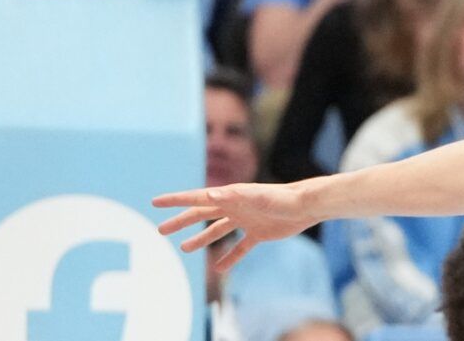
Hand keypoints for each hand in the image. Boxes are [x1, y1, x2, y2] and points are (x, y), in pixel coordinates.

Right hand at [155, 182, 315, 271]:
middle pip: (202, 214)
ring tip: (184, 248)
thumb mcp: (256, 197)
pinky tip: (220, 268)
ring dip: (201, 239)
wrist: (308, 205)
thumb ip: (234, 196)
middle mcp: (236, 206)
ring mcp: (247, 219)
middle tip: (160, 230)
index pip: (197, 198)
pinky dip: (230, 257)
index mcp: (231, 196)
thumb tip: (208, 195)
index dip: (176, 200)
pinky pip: (240, 247)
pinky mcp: (260, 232)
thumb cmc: (283, 198)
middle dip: (181, 221)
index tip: (156, 202)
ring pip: (218, 230)